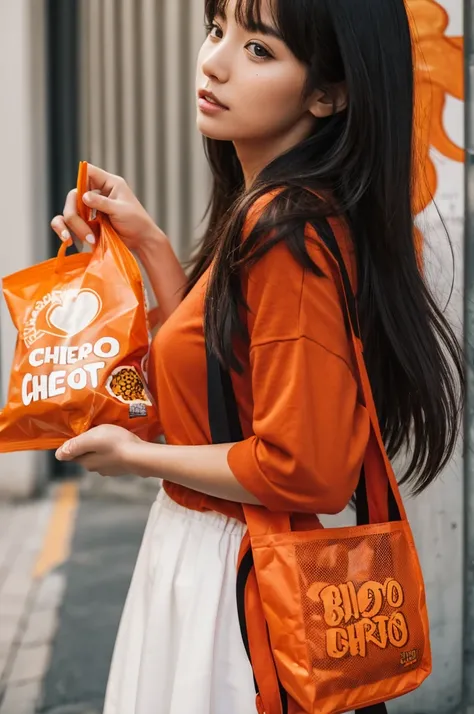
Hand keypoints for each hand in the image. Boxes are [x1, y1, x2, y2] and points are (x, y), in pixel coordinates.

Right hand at [50, 163, 166, 253]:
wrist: (141, 241)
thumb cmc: (137, 222)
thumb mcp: (121, 210)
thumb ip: (102, 203)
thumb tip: (84, 196)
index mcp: (109, 184)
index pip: (88, 172)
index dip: (80, 179)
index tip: (81, 196)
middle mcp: (98, 193)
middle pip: (74, 196)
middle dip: (75, 215)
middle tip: (86, 233)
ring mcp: (92, 208)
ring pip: (71, 211)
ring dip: (75, 226)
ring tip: (89, 241)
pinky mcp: (88, 222)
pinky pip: (72, 224)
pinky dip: (70, 231)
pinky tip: (74, 241)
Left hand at [55, 425, 141, 476]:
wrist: (140, 455)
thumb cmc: (115, 443)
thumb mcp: (91, 439)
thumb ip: (74, 446)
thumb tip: (57, 455)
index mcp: (86, 462)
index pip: (72, 454)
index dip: (72, 444)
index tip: (77, 433)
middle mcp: (96, 468)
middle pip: (86, 455)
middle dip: (87, 445)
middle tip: (94, 430)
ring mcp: (110, 469)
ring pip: (100, 456)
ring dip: (101, 447)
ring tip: (108, 435)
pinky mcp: (123, 467)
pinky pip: (113, 457)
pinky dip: (113, 450)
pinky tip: (119, 443)